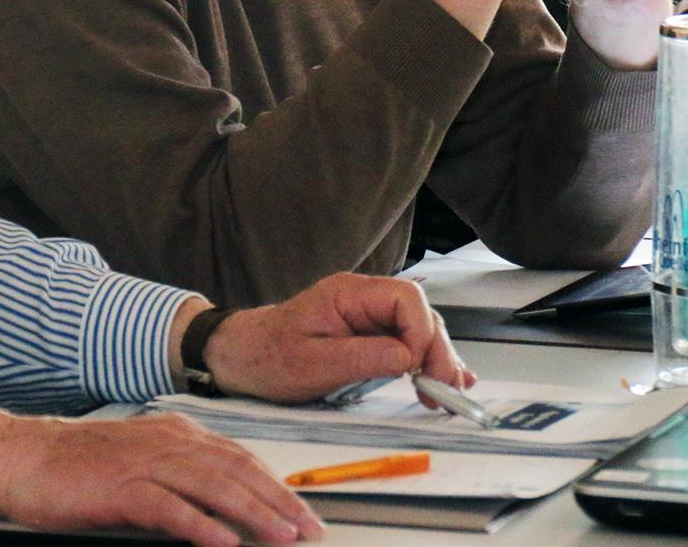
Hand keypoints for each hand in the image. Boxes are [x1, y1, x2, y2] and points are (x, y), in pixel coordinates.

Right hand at [0, 401, 322, 546]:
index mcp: (176, 433)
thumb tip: (226, 499)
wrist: (27, 458)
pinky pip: (169, 507)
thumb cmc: (81, 464)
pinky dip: (200, 524)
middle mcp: (167, 442)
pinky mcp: (120, 488)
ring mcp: (144, 463)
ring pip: (212, 487)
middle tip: (308, 528)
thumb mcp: (142, 458)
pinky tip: (223, 542)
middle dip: (277, 501)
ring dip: (252, 513)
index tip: (302, 509)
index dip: (275, 484)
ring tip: (282, 536)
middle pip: (235, 471)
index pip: (238, 457)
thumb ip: (183, 471)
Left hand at [203, 272, 472, 403]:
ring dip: (435, 360)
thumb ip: (362, 357)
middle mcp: (362, 299)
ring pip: (417, 331)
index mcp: (347, 293)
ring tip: (445, 394)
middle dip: (437, 351)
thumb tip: (408, 357)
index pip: (405, 298)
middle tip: (444, 391)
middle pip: (418, 315)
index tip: (421, 369)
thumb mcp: (313, 363)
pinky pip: (404, 343)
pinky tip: (442, 379)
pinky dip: (424, 361)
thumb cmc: (269, 357)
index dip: (422, 331)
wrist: (242, 358)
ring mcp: (366, 318)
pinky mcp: (367, 337)